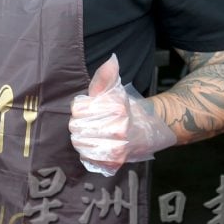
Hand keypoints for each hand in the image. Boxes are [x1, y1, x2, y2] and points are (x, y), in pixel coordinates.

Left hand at [69, 54, 176, 176]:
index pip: (78, 109)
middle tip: (91, 123)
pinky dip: (88, 155)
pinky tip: (95, 147)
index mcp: (116, 110)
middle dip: (80, 124)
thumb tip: (111, 60)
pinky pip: (88, 160)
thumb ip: (106, 76)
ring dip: (82, 139)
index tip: (89, 109)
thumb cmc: (123, 109)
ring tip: (92, 135)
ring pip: (80, 144)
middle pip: (76, 127)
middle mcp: (117, 131)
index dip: (81, 109)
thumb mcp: (113, 90)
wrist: (146, 130)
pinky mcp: (114, 163)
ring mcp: (116, 150)